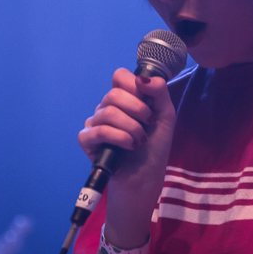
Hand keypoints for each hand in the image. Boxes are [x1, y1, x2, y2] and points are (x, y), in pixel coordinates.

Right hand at [78, 68, 174, 246]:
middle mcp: (106, 108)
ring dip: (131, 127)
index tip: (148, 103)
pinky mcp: (87, 141)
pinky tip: (129, 146)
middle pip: (113, 93)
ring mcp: (95, 124)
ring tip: (140, 140)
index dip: (133, 85)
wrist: (145, 177)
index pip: (119, 76)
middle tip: (148, 123)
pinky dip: (118, 137)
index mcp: (123, 100)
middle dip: (137, 109)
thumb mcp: (165, 116)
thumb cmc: (154, 148)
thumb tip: (144, 78)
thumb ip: (159, 93)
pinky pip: (98, 130)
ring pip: (107, 112)